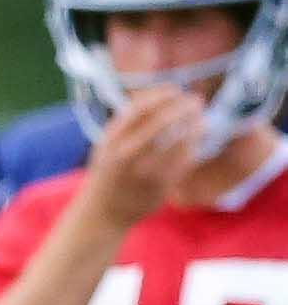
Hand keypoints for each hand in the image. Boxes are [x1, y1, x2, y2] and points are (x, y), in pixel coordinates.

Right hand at [82, 85, 208, 230]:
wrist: (102, 213)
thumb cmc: (110, 172)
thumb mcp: (107, 145)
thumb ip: (128, 122)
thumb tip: (163, 94)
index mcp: (110, 141)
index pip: (140, 108)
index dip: (162, 95)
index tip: (175, 90)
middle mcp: (125, 154)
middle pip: (161, 120)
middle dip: (184, 106)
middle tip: (197, 101)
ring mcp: (143, 170)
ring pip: (178, 140)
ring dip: (195, 125)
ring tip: (202, 120)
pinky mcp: (159, 185)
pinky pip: (184, 160)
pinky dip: (193, 147)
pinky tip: (196, 141)